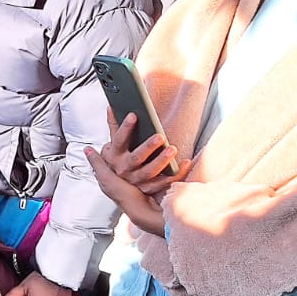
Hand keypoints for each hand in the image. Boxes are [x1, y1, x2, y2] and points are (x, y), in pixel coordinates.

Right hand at [84, 111, 190, 236]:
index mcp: (114, 156)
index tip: (134, 114)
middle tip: (160, 136)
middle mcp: (123, 170)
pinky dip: (176, 173)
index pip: (118, 140)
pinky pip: (164, 182)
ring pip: (149, 172)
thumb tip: (110, 106)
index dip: (125, 128)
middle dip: (147, 147)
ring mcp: (136, 181)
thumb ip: (113, 126)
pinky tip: (185, 162)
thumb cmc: (118, 160)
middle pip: (135, 159)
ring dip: (162, 161)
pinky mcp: (149, 188)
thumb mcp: (113, 145)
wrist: (118, 189)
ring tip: (173, 148)